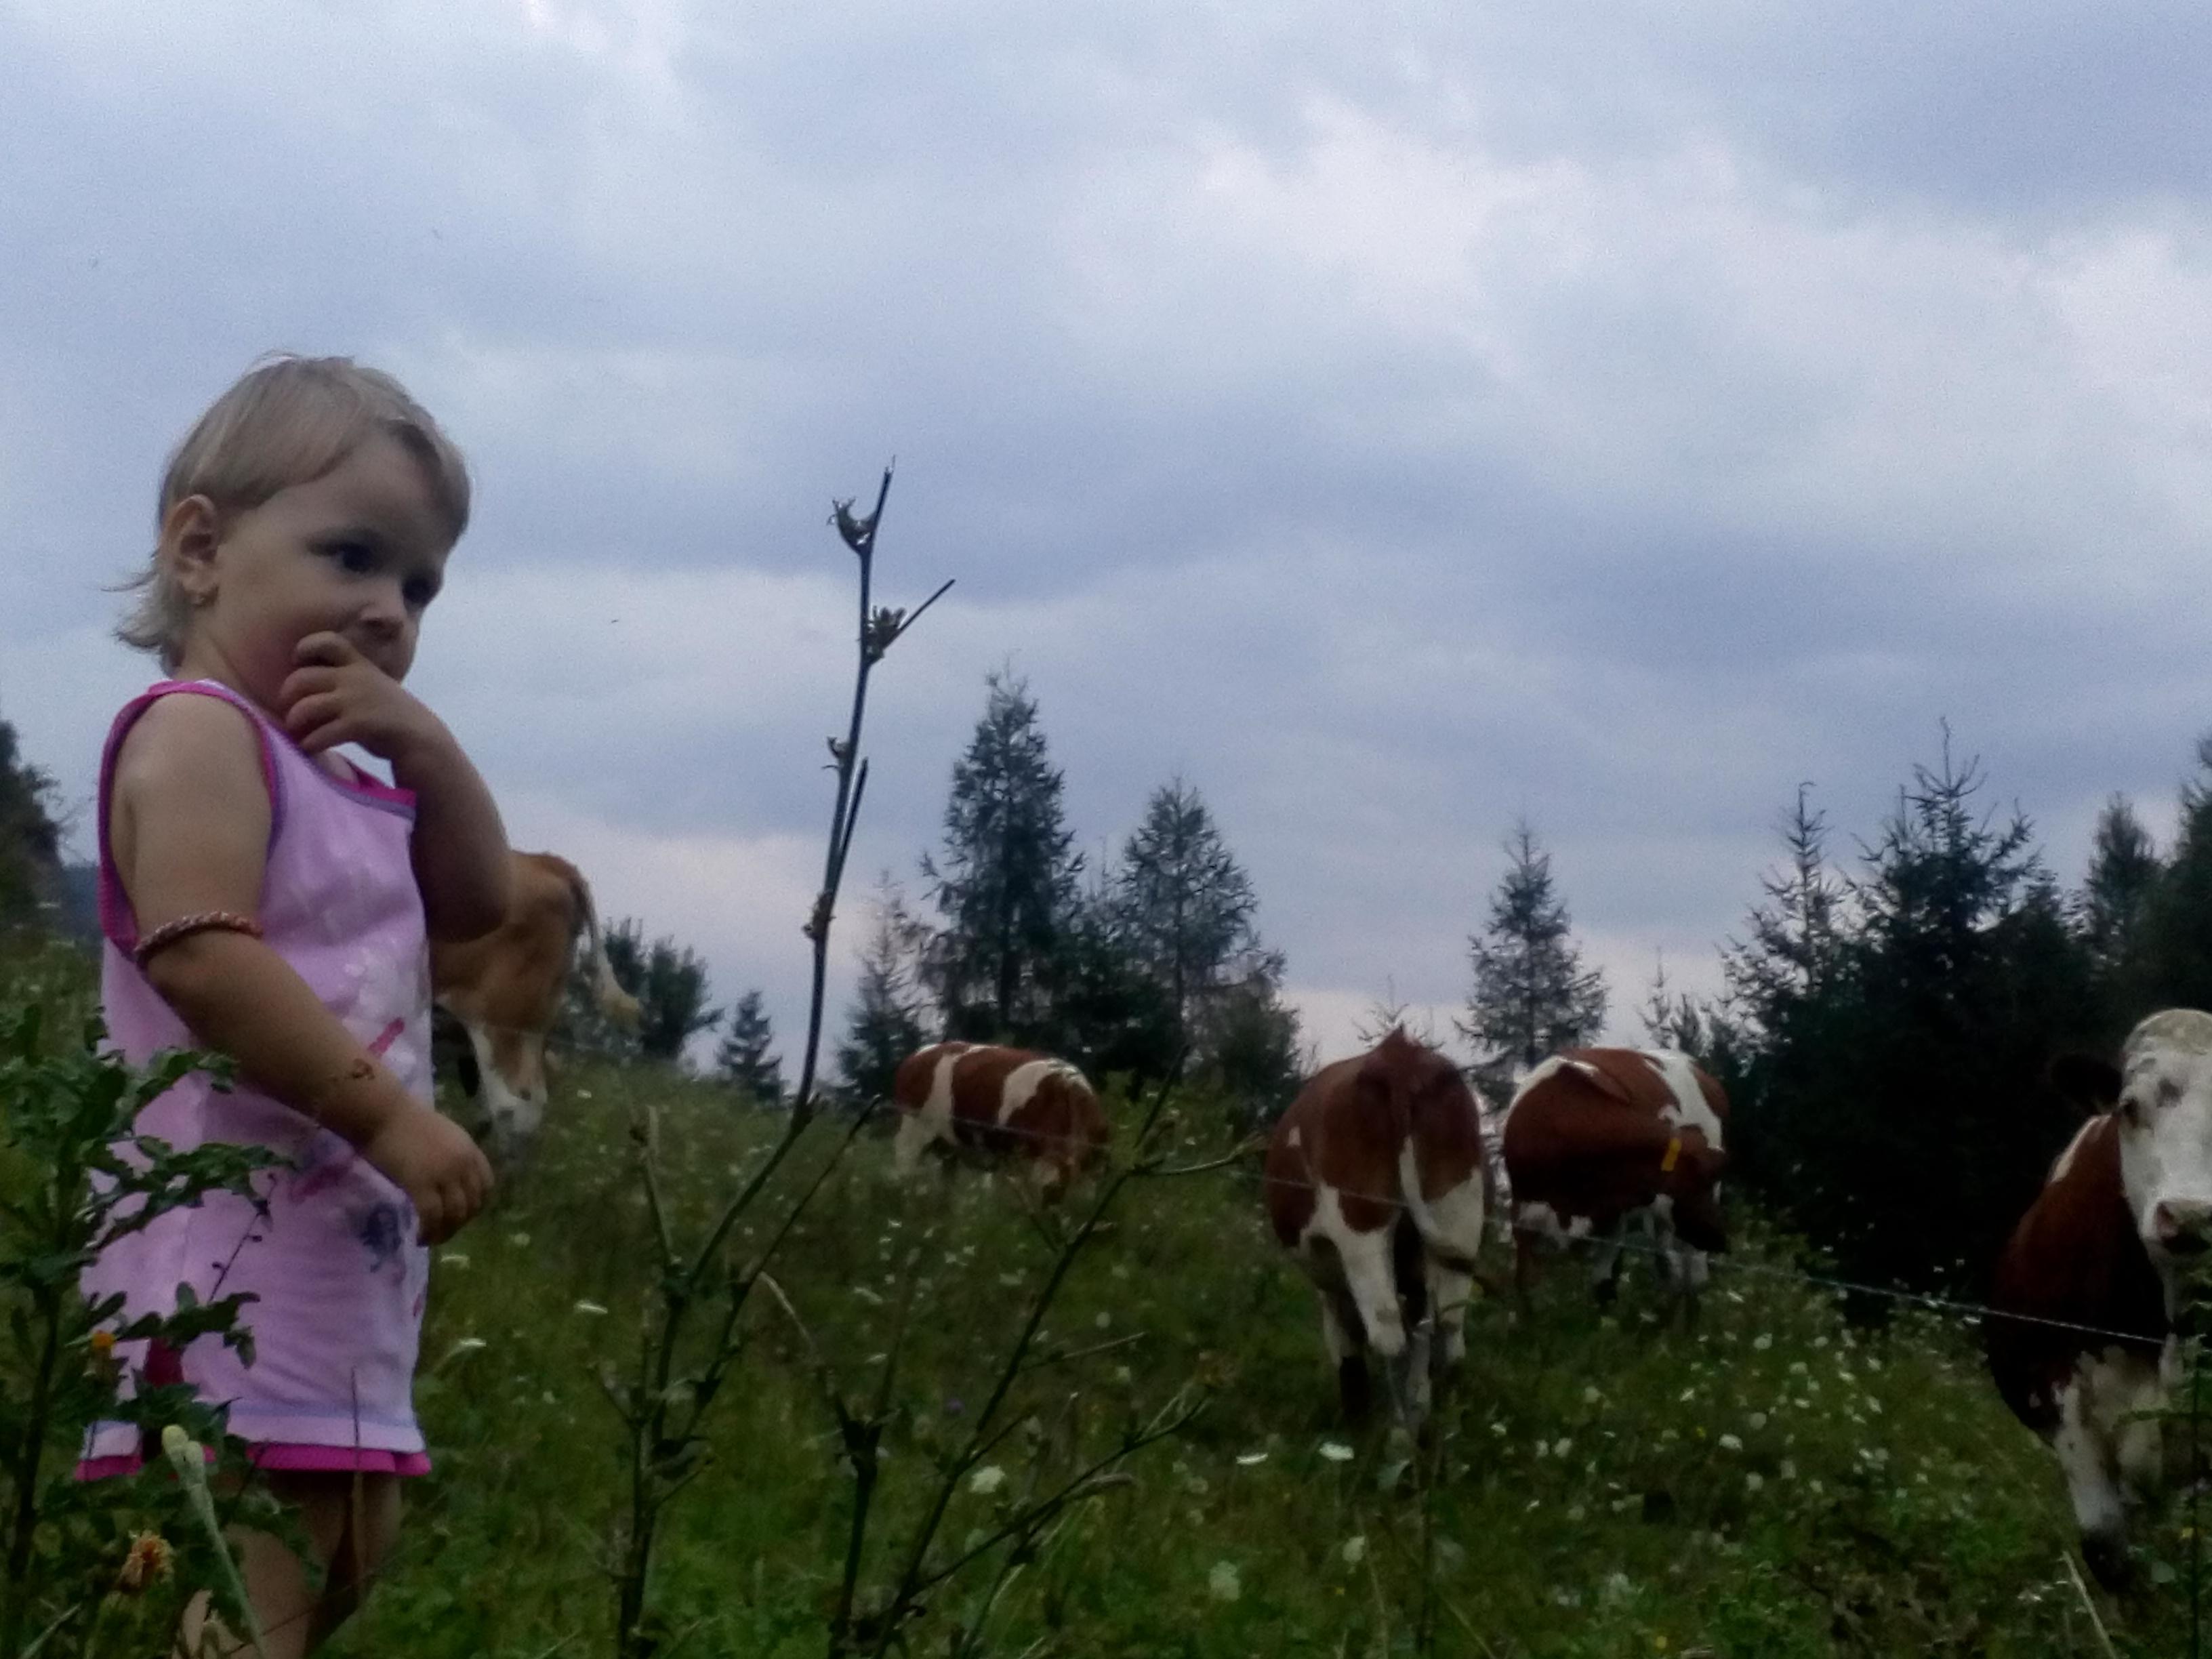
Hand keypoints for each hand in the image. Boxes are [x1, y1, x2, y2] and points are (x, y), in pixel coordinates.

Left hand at [280, 634, 447, 762]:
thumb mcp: (371, 684)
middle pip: (302, 678)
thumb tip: (306, 685)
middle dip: (287, 697)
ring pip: (305, 708)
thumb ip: (345, 679)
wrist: (420, 737)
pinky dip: (309, 744)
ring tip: (296, 733)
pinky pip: (320, 735)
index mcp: (359, 665)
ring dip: (294, 723)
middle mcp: (355, 678)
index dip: (305, 647)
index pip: (329, 641)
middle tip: (289, 711)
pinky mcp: (358, 724)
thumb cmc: (389, 713)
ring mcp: (356, 701)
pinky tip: (310, 748)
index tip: (298, 662)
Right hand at [360, 1103, 493, 1245]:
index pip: (486, 1185)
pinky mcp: (421, 1184)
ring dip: (444, 1233)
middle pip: (473, 1203)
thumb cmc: (404, 1121)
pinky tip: (419, 1238)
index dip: (476, 1205)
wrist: (382, 1113)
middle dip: (460, 1223)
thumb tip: (448, 1184)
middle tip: (443, 1231)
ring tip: (431, 1239)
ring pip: (454, 1214)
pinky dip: (428, 1232)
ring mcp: (444, 1174)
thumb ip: (451, 1157)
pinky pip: (432, 1217)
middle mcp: (463, 1163)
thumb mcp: (441, 1136)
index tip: (461, 1215)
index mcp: (470, 1149)